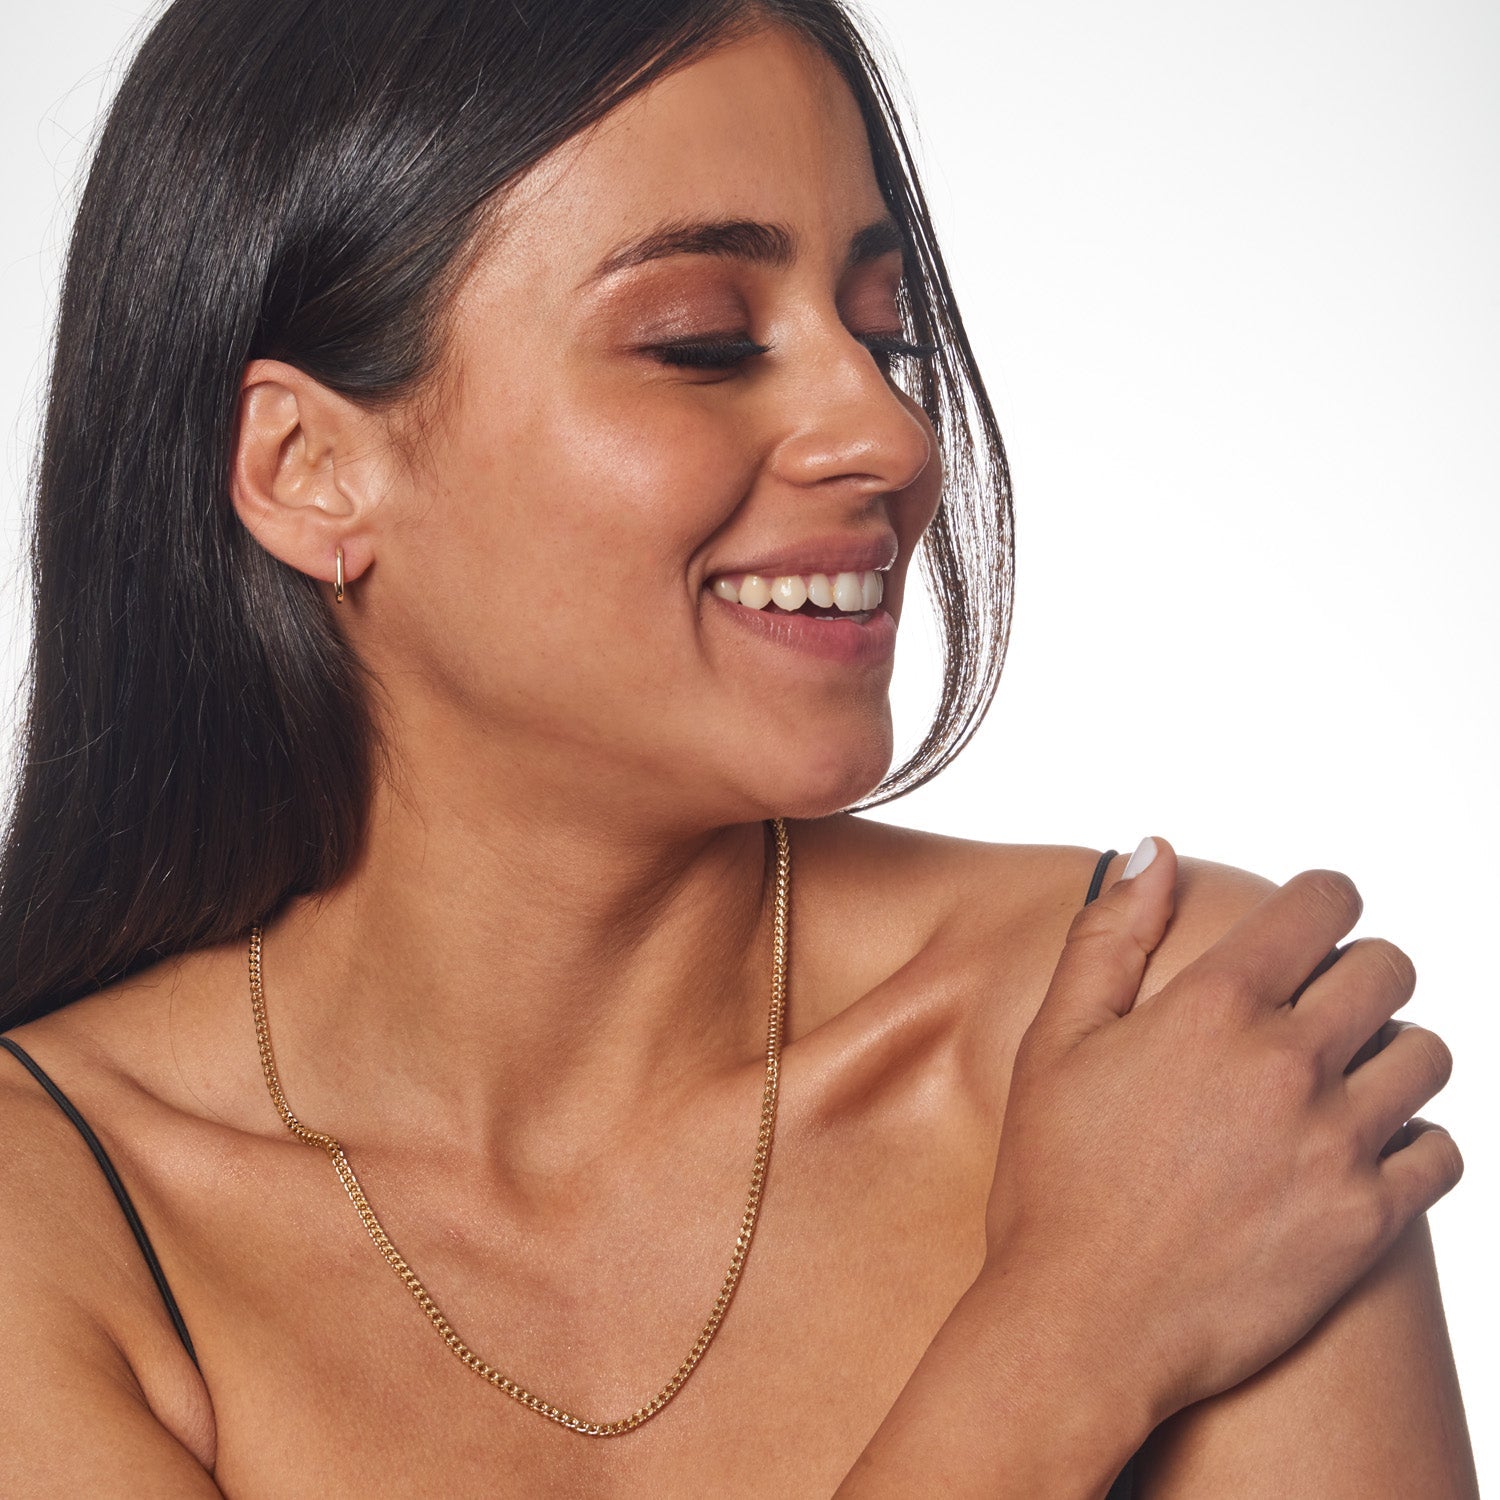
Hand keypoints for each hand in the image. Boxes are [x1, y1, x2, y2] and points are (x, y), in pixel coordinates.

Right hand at [983, 837, 1461, 1425]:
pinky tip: (1364, 1151)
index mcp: (1214, 1007)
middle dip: (1362, 970)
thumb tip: (1155, 850)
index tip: (1315, 917)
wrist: (1082, 1326)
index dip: (1326, 897)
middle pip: (1390, 969)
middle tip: (1322, 1004)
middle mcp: (1288, 1062)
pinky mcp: (1367, 1223)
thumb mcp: (1055, 1042)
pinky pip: (1443, 1152)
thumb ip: (1108, 936)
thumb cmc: (1055, 1180)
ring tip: (1345, 1078)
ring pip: (1428, 1056)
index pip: (1323, 904)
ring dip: (1393, 1052)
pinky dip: (1416, 1142)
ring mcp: (1336, 1145)